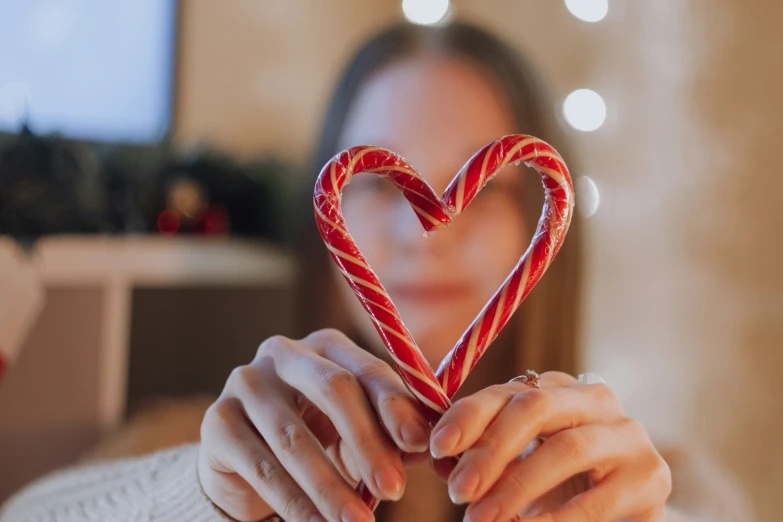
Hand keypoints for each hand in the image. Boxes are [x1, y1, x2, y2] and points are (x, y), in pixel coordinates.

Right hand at [197, 329, 430, 521]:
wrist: (245, 460)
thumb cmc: (316, 436)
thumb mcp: (355, 431)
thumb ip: (388, 432)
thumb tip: (422, 445)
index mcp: (326, 345)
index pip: (368, 369)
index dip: (396, 407)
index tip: (419, 445)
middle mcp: (284, 353)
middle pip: (333, 390)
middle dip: (367, 444)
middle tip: (393, 490)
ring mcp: (246, 382)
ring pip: (295, 437)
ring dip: (330, 486)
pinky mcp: (217, 420)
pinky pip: (260, 465)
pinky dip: (292, 502)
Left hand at [429, 372, 671, 521]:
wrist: (624, 514)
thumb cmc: (558, 484)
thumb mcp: (517, 465)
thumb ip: (481, 458)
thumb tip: (440, 460)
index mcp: (555, 388)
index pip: (505, 392)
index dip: (468, 416)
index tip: (437, 447)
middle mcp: (593, 398)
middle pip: (535, 409)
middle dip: (490, 450)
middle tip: (457, 492)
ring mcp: (627, 433)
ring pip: (565, 450)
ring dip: (516, 487)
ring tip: (480, 519)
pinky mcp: (651, 475)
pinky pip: (596, 499)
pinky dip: (555, 520)